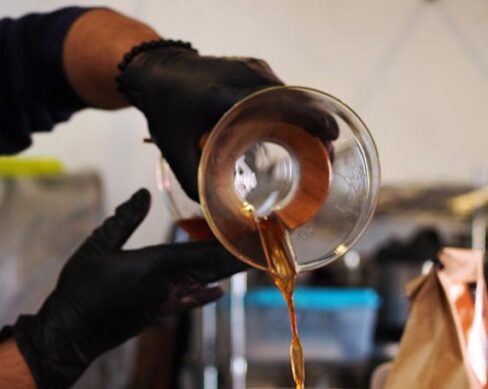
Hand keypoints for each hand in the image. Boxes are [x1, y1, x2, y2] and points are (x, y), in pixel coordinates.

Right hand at [1, 189, 244, 388]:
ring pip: (205, 282)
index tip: (251, 228)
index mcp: (155, 265)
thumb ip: (123, 220)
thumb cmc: (79, 289)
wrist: (71, 335)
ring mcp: (165, 303)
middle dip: (239, 254)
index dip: (229, 238)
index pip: (202, 250)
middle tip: (266, 243)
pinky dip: (206, 293)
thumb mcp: (97, 247)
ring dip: (227, 271)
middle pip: (212, 267)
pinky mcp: (158, 315)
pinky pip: (190, 301)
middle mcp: (168, 286)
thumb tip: (142, 194)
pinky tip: (218, 291)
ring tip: (250, 260)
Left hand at [117, 46, 337, 198]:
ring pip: (293, 96)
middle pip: (294, 101)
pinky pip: (285, 93)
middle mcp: (245, 76)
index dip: (307, 118)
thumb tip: (219, 219)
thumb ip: (197, 185)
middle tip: (329, 158)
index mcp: (224, 94)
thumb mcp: (176, 153)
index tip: (330, 137)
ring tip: (321, 153)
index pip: (276, 101)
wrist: (158, 72)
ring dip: (309, 122)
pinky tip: (304, 138)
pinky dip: (297, 114)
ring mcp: (254, 69)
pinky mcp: (258, 71)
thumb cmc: (165, 113)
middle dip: (317, 128)